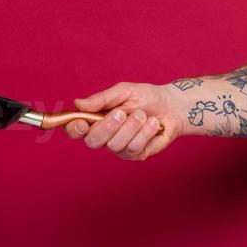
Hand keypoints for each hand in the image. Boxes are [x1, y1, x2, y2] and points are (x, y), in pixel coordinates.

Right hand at [65, 82, 183, 160]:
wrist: (171, 107)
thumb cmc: (145, 97)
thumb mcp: (123, 91)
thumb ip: (102, 99)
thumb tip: (78, 103)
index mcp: (96, 119)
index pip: (75, 129)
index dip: (74, 129)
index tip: (82, 123)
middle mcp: (104, 135)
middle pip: (93, 141)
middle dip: (108, 126)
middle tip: (122, 113)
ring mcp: (118, 147)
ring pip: (115, 144)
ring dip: (132, 126)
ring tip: (143, 115)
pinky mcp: (134, 154)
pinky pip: (133, 147)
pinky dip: (145, 132)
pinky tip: (153, 124)